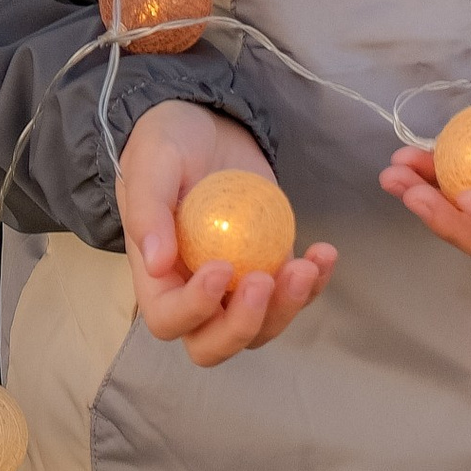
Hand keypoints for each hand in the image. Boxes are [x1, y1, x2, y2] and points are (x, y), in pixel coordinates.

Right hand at [116, 103, 337, 368]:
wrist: (207, 126)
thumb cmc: (167, 144)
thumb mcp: (152, 164)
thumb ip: (147, 210)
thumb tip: (156, 263)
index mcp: (157, 278)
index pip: (169, 320)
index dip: (195, 309)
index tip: (220, 267)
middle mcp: (194, 294)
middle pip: (214, 344)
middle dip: (243, 326)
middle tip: (264, 281)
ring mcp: (235, 287)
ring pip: (261, 328)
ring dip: (287, 308)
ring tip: (305, 265)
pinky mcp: (270, 267)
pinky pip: (294, 294)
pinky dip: (314, 283)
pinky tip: (323, 253)